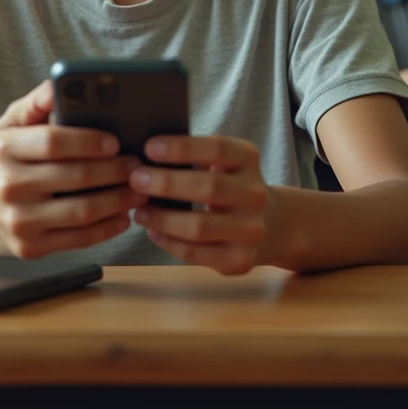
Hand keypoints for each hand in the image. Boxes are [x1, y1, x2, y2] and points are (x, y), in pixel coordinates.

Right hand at [0, 79, 145, 257]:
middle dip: (115, 171)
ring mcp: (18, 220)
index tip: (116, 141)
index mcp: (5, 148)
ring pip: (81, 211)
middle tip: (138, 164)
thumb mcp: (6, 124)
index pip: (54, 142)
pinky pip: (77, 239)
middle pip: (75, 177)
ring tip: (139, 190)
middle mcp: (10, 185)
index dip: (89, 141)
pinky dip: (106, 229)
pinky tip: (122, 216)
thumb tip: (61, 82)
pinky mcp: (28, 248)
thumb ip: (36, 102)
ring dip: (118, 201)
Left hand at [129, 135, 267, 274]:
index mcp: (248, 160)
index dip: (182, 148)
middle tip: (135, 179)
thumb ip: (194, 157)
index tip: (149, 148)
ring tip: (138, 210)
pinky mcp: (240, 260)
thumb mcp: (224, 163)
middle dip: (166, 184)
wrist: (272, 224)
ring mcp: (251, 230)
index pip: (217, 149)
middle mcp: (255, 194)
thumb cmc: (230, 185)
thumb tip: (145, 158)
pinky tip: (152, 230)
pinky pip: (195, 253)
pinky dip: (168, 241)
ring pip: (199, 227)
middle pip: (209, 187)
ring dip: (162, 218)